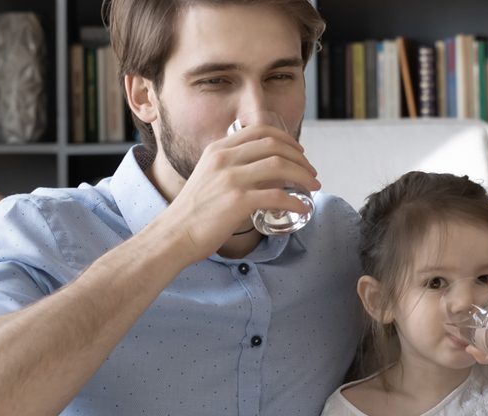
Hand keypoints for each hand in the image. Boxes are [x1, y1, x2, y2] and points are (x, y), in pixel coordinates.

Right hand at [147, 124, 319, 257]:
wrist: (173, 235)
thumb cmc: (195, 210)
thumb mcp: (209, 175)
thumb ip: (229, 166)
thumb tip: (260, 168)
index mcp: (217, 149)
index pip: (260, 131)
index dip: (286, 138)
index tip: (299, 152)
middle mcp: (224, 158)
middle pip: (275, 146)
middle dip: (300, 158)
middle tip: (311, 173)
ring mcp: (230, 179)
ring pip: (280, 166)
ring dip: (303, 176)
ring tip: (313, 187)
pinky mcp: (237, 201)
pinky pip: (277, 196)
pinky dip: (295, 202)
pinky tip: (303, 209)